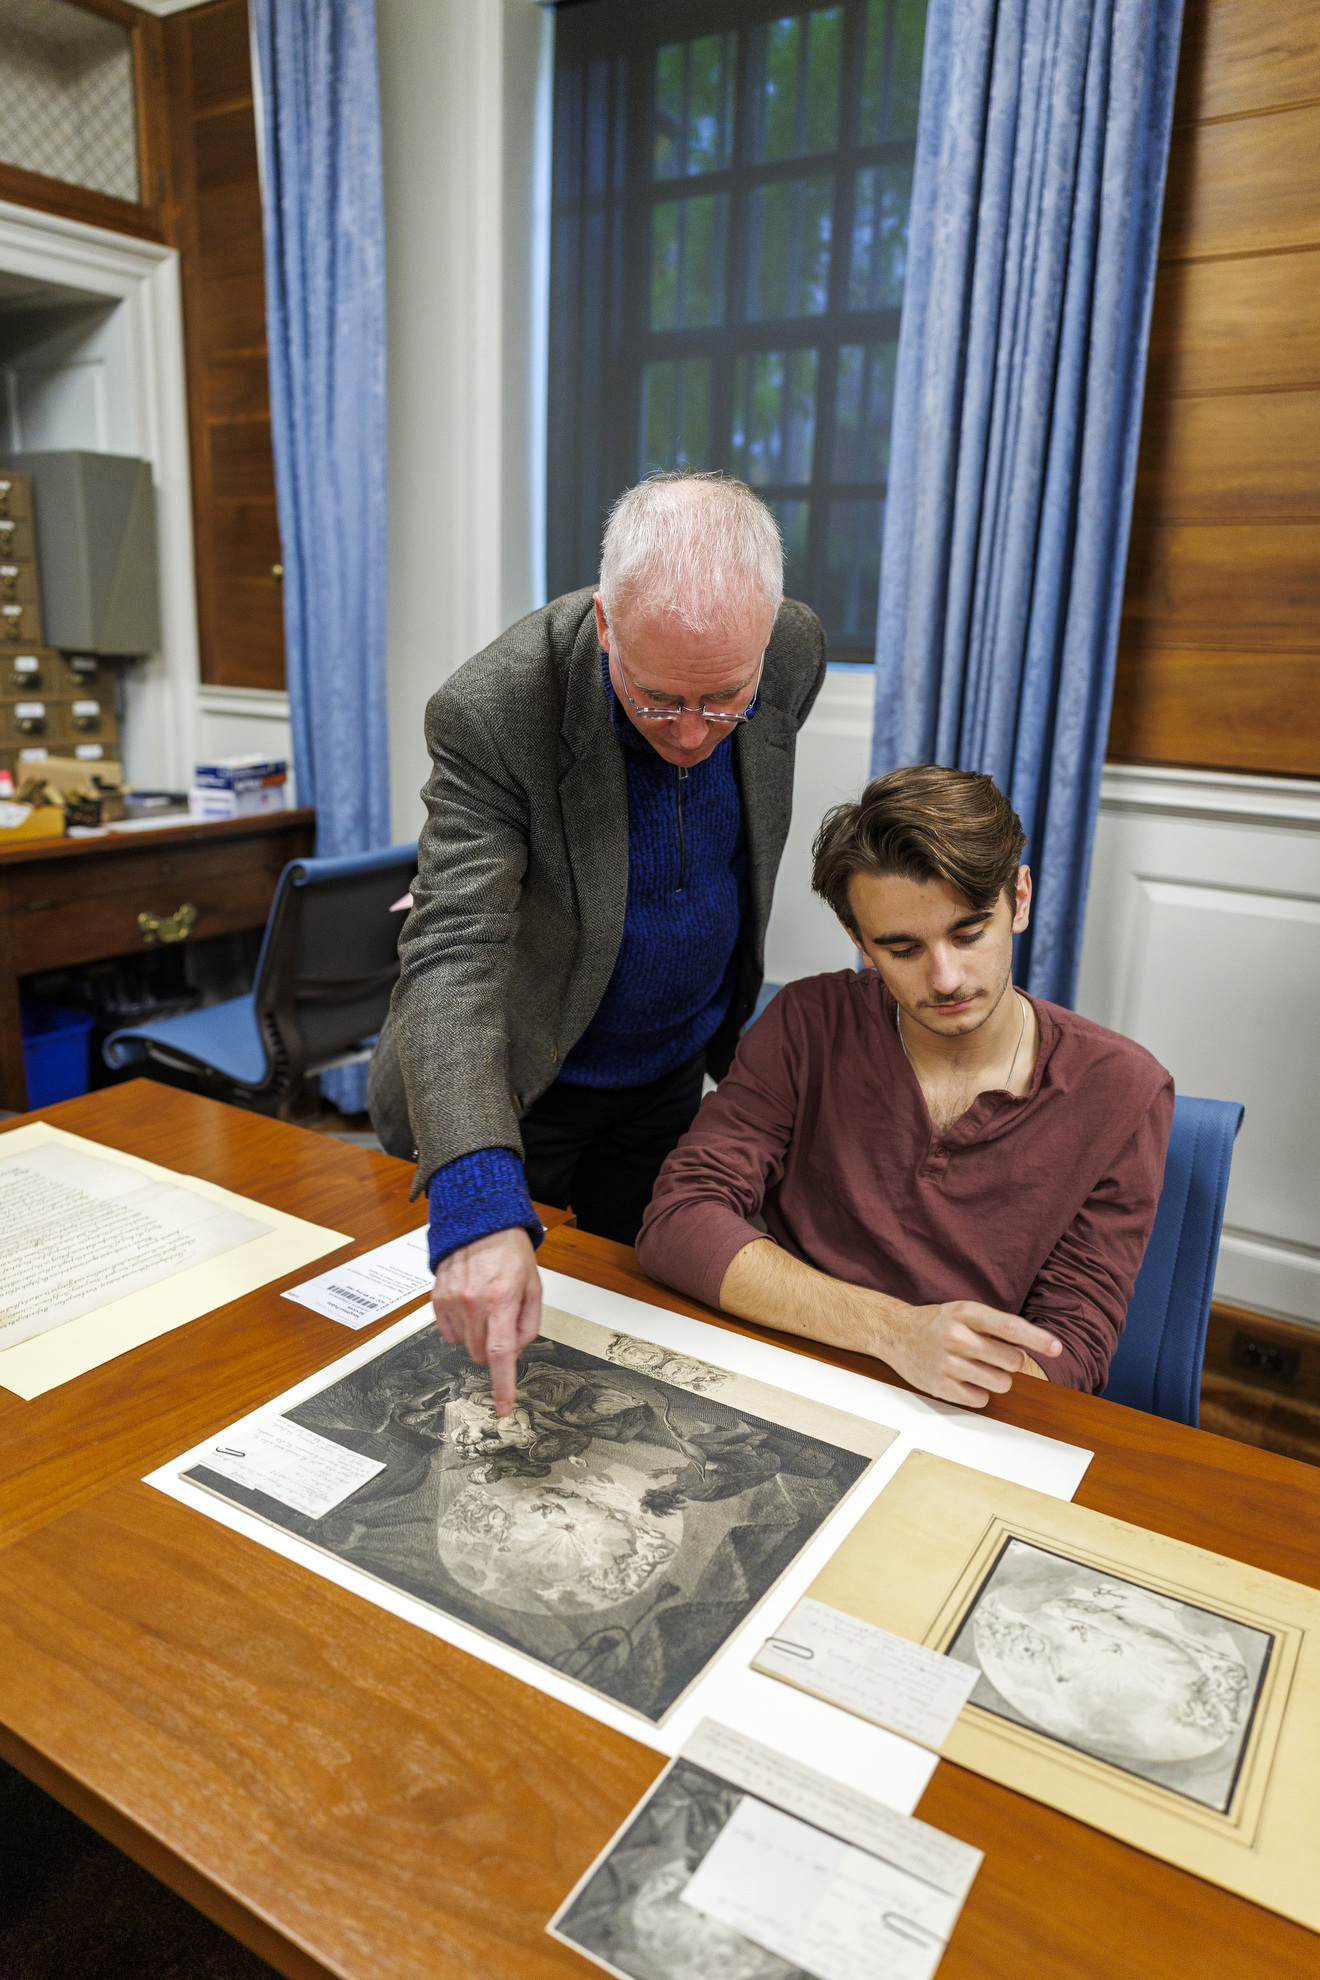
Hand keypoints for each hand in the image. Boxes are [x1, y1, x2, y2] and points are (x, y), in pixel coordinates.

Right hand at [431, 1227, 540, 1414]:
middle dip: (493, 1349)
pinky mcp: (437, 1297)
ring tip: (486, 1306)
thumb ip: (528, 1325)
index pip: (501, 1353)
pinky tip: (469, 1305)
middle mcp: (473, 1302)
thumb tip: (514, 1352)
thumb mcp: (533, 1287)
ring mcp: (452, 1300)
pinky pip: (447, 1332)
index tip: (504, 1407)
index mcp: (502, 1299)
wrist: (480, 1222)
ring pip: (464, 1345)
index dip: (503, 1385)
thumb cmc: (511, 1253)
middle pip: (481, 1354)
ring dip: (477, 1336)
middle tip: (502, 1322)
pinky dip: (460, 1327)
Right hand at [875, 1298, 1061, 1407]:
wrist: (895, 1333)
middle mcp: (956, 1337)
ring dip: (997, 1378)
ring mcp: (946, 1363)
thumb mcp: (964, 1312)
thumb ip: (995, 1325)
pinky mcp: (939, 1386)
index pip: (1009, 1327)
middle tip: (993, 1355)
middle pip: (1011, 1360)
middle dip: (1011, 1361)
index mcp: (965, 1313)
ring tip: (978, 1368)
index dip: (1037, 1339)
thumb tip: (1034, 1346)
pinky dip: (979, 1392)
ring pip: (1000, 1383)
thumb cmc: (937, 1323)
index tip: (1057, 1348)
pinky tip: (964, 1380)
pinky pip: (980, 1399)